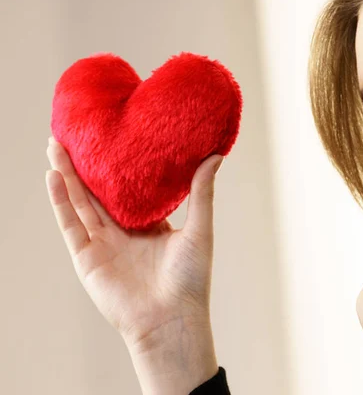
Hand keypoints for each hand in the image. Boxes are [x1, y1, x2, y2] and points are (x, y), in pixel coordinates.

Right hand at [45, 136, 223, 392]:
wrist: (171, 320)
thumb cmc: (191, 280)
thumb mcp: (200, 229)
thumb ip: (202, 193)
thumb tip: (215, 156)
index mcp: (150, 226)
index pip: (130, 191)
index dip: (120, 167)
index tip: (113, 139)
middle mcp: (124, 233)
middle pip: (100, 192)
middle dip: (87, 165)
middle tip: (77, 134)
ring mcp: (103, 245)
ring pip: (81, 203)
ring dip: (67, 175)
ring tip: (57, 146)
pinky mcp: (87, 258)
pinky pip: (70, 224)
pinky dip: (61, 200)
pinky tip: (53, 176)